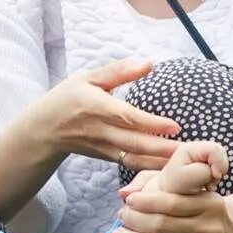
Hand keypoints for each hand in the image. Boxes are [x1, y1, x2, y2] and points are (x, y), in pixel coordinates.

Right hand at [23, 58, 179, 172]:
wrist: (44, 129)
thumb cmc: (68, 98)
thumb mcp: (88, 78)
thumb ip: (119, 71)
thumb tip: (149, 63)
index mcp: (96, 107)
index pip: (127, 117)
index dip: (151, 124)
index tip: (175, 126)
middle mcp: (100, 131)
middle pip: (135, 143)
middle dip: (162, 149)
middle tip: (189, 150)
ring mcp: (103, 148)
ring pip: (135, 159)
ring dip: (159, 163)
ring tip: (184, 163)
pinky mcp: (106, 158)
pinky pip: (130, 165)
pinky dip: (149, 168)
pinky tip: (168, 168)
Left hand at [113, 140, 232, 232]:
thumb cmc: (197, 208)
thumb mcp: (190, 190)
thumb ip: (158, 184)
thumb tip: (124, 193)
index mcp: (209, 204)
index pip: (172, 202)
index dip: (145, 202)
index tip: (129, 201)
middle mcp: (210, 229)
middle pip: (162, 225)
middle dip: (135, 221)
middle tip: (121, 217)